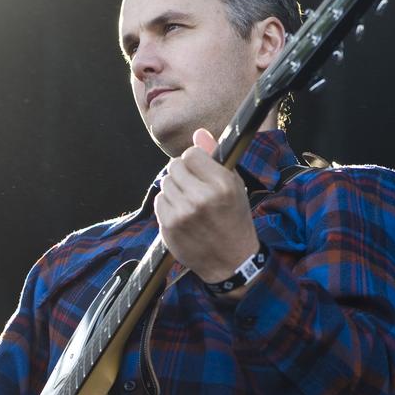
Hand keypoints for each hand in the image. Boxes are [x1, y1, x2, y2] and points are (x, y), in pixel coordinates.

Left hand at [154, 128, 260, 284]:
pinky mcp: (169, 226)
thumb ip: (215, 157)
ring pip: (165, 183)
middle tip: (194, 187)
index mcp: (221, 184)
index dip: (195, 160)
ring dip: (175, 189)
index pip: (191, 153)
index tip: (201, 170)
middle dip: (183, 173)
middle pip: (174, 166)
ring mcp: (182, 213)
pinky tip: (182, 214)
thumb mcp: (235, 186)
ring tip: (190, 202)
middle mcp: (201, 198)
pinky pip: (159, 201)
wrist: (231, 261)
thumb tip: (198, 132)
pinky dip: (168, 205)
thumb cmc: (234, 220)